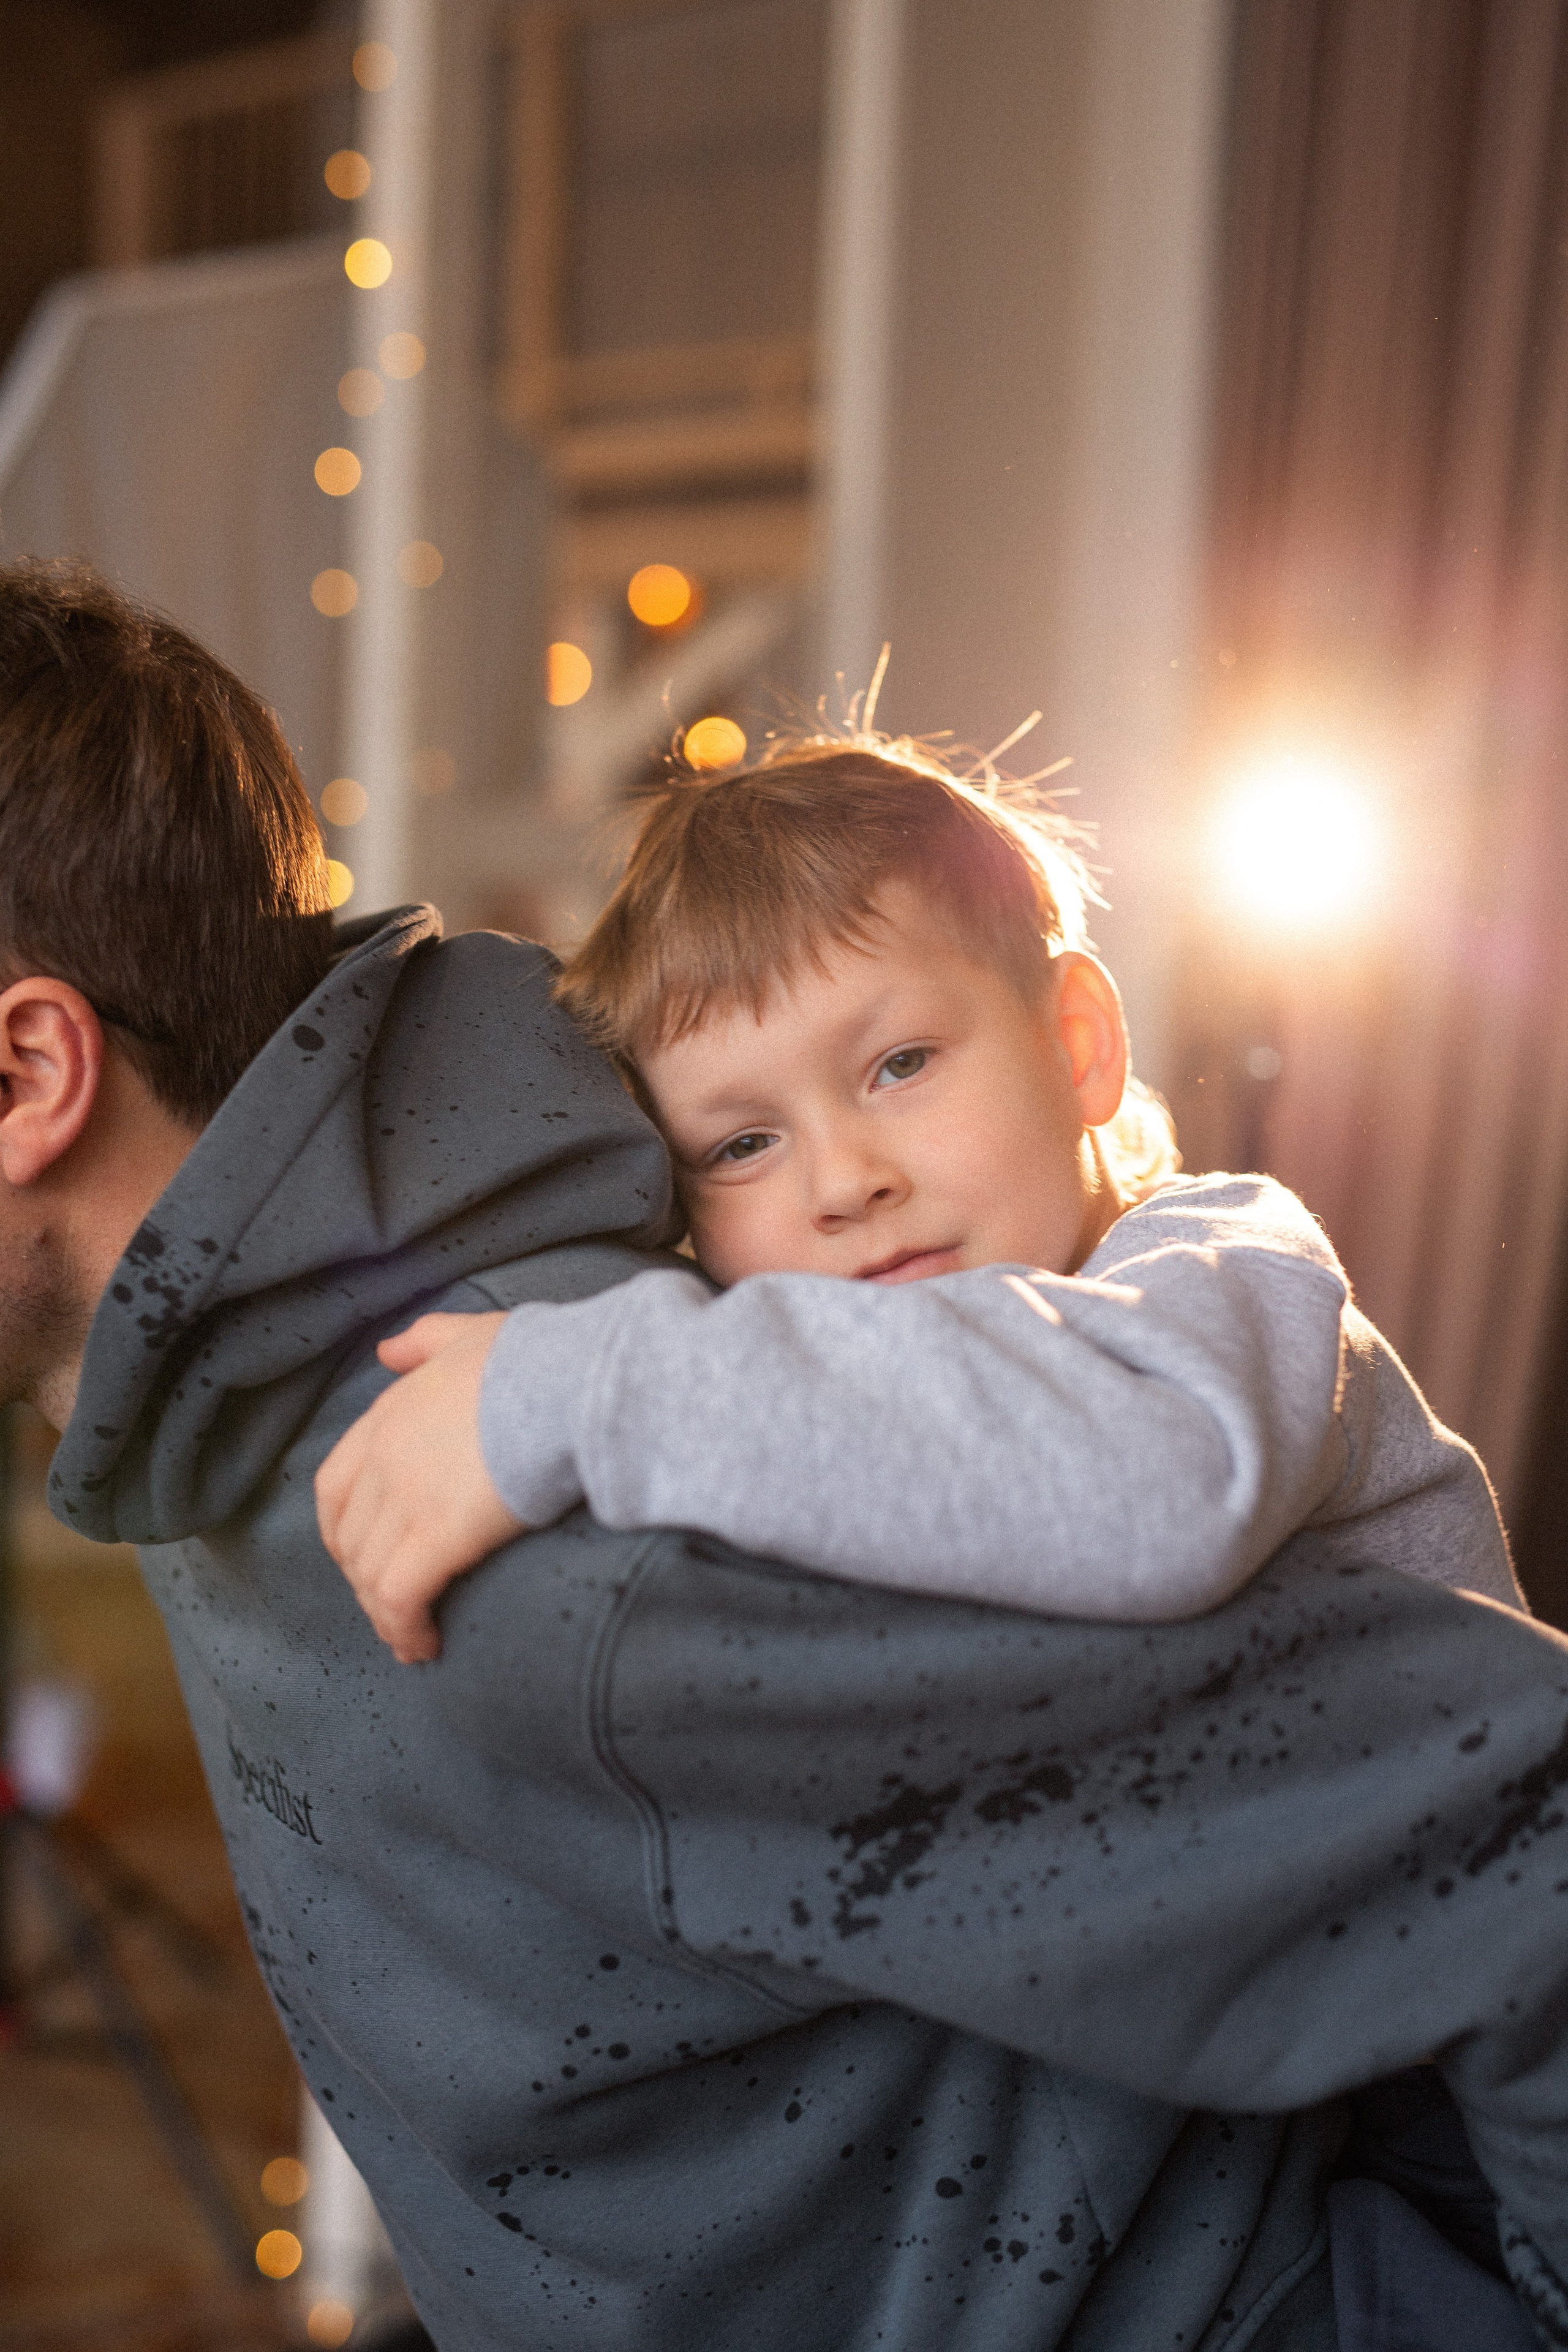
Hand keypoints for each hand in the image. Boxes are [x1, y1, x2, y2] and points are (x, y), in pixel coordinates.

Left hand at [315, 1312, 522, 1662]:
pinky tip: (422, 1647)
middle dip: (364, 1580)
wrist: (567, 1384)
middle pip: (350, 1539)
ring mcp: (408, 1499)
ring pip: (370, 1575)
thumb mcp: (467, 1335)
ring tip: (410, 1641)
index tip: (362, 1557)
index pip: (335, 1486)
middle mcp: (384, 1460)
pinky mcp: (440, 1537)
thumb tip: (387, 1352)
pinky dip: (403, 1628)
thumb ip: (423, 1341)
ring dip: (384, 1616)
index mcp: (387, 1416)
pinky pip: (399, 1597)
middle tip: (395, 1607)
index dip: (343, 1530)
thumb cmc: (533, 1358)